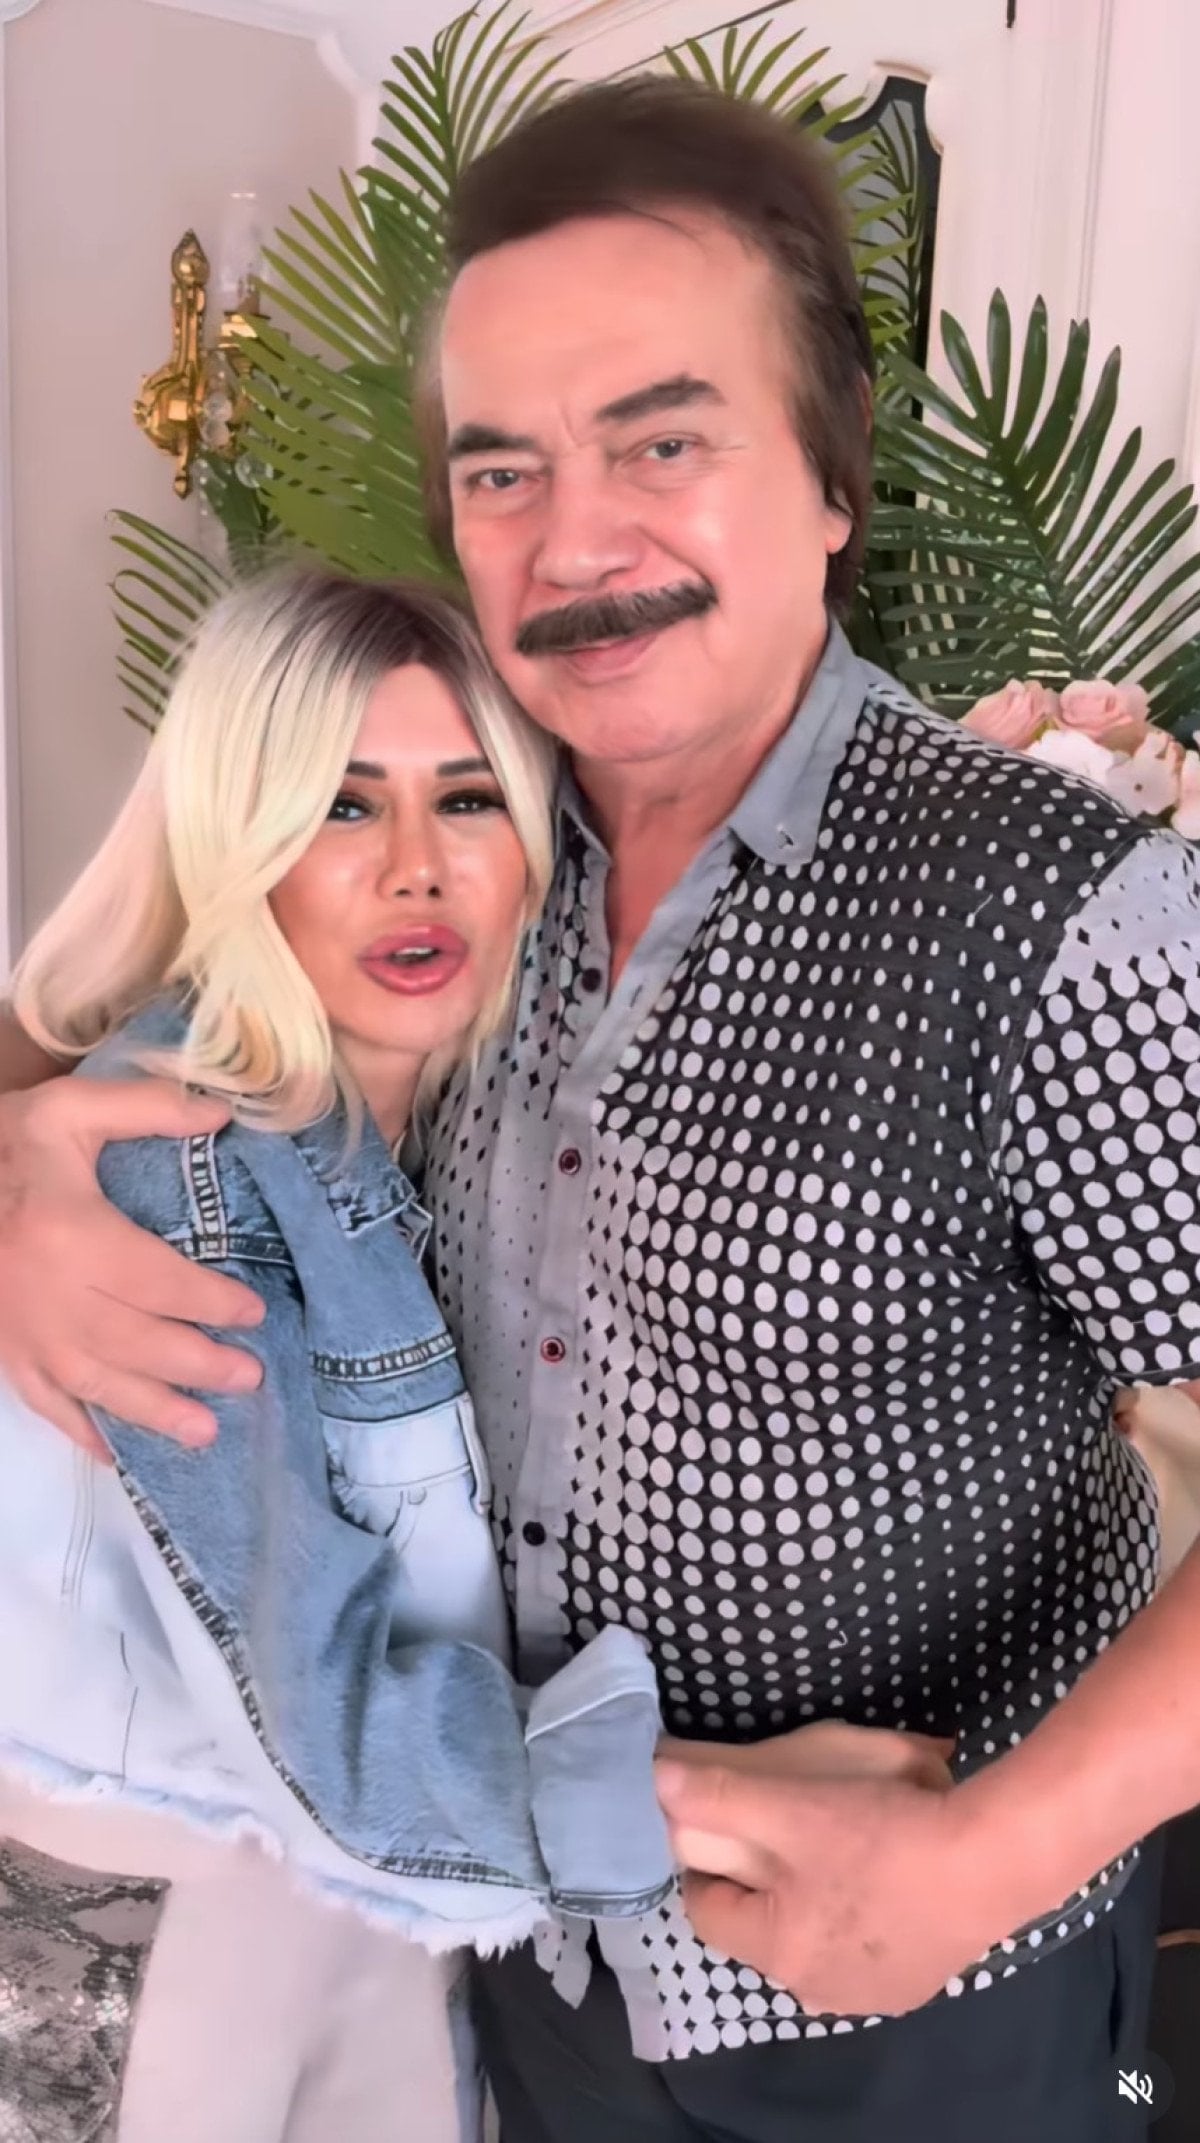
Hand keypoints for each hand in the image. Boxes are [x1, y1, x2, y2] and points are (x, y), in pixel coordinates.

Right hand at [0, 1079, 264, 1455]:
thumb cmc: (3, 1145)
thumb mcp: (69, 1107)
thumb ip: (146, 1107)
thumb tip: (223, 1112)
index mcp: (70, 1232)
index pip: (157, 1280)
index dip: (209, 1301)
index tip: (253, 1313)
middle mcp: (49, 1294)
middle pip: (135, 1341)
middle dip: (196, 1364)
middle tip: (250, 1378)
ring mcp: (22, 1332)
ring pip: (96, 1382)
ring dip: (152, 1412)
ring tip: (205, 1432)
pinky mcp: (3, 1351)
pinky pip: (44, 1402)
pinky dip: (80, 1431)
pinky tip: (116, 1452)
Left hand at [656, 1726, 1000, 2018]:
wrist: (994, 1862)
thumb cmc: (882, 1836)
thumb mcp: (792, 1806)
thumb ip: (717, 1794)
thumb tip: (654, 1780)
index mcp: (777, 1953)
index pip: (707, 1910)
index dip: (706, 1861)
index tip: (728, 1819)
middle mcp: (816, 1991)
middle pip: (761, 1928)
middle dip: (763, 1879)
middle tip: (788, 1826)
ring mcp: (871, 1995)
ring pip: (811, 1939)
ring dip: (811, 1898)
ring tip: (837, 1844)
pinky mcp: (914, 1985)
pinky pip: (860, 1947)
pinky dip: (857, 1914)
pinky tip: (881, 1873)